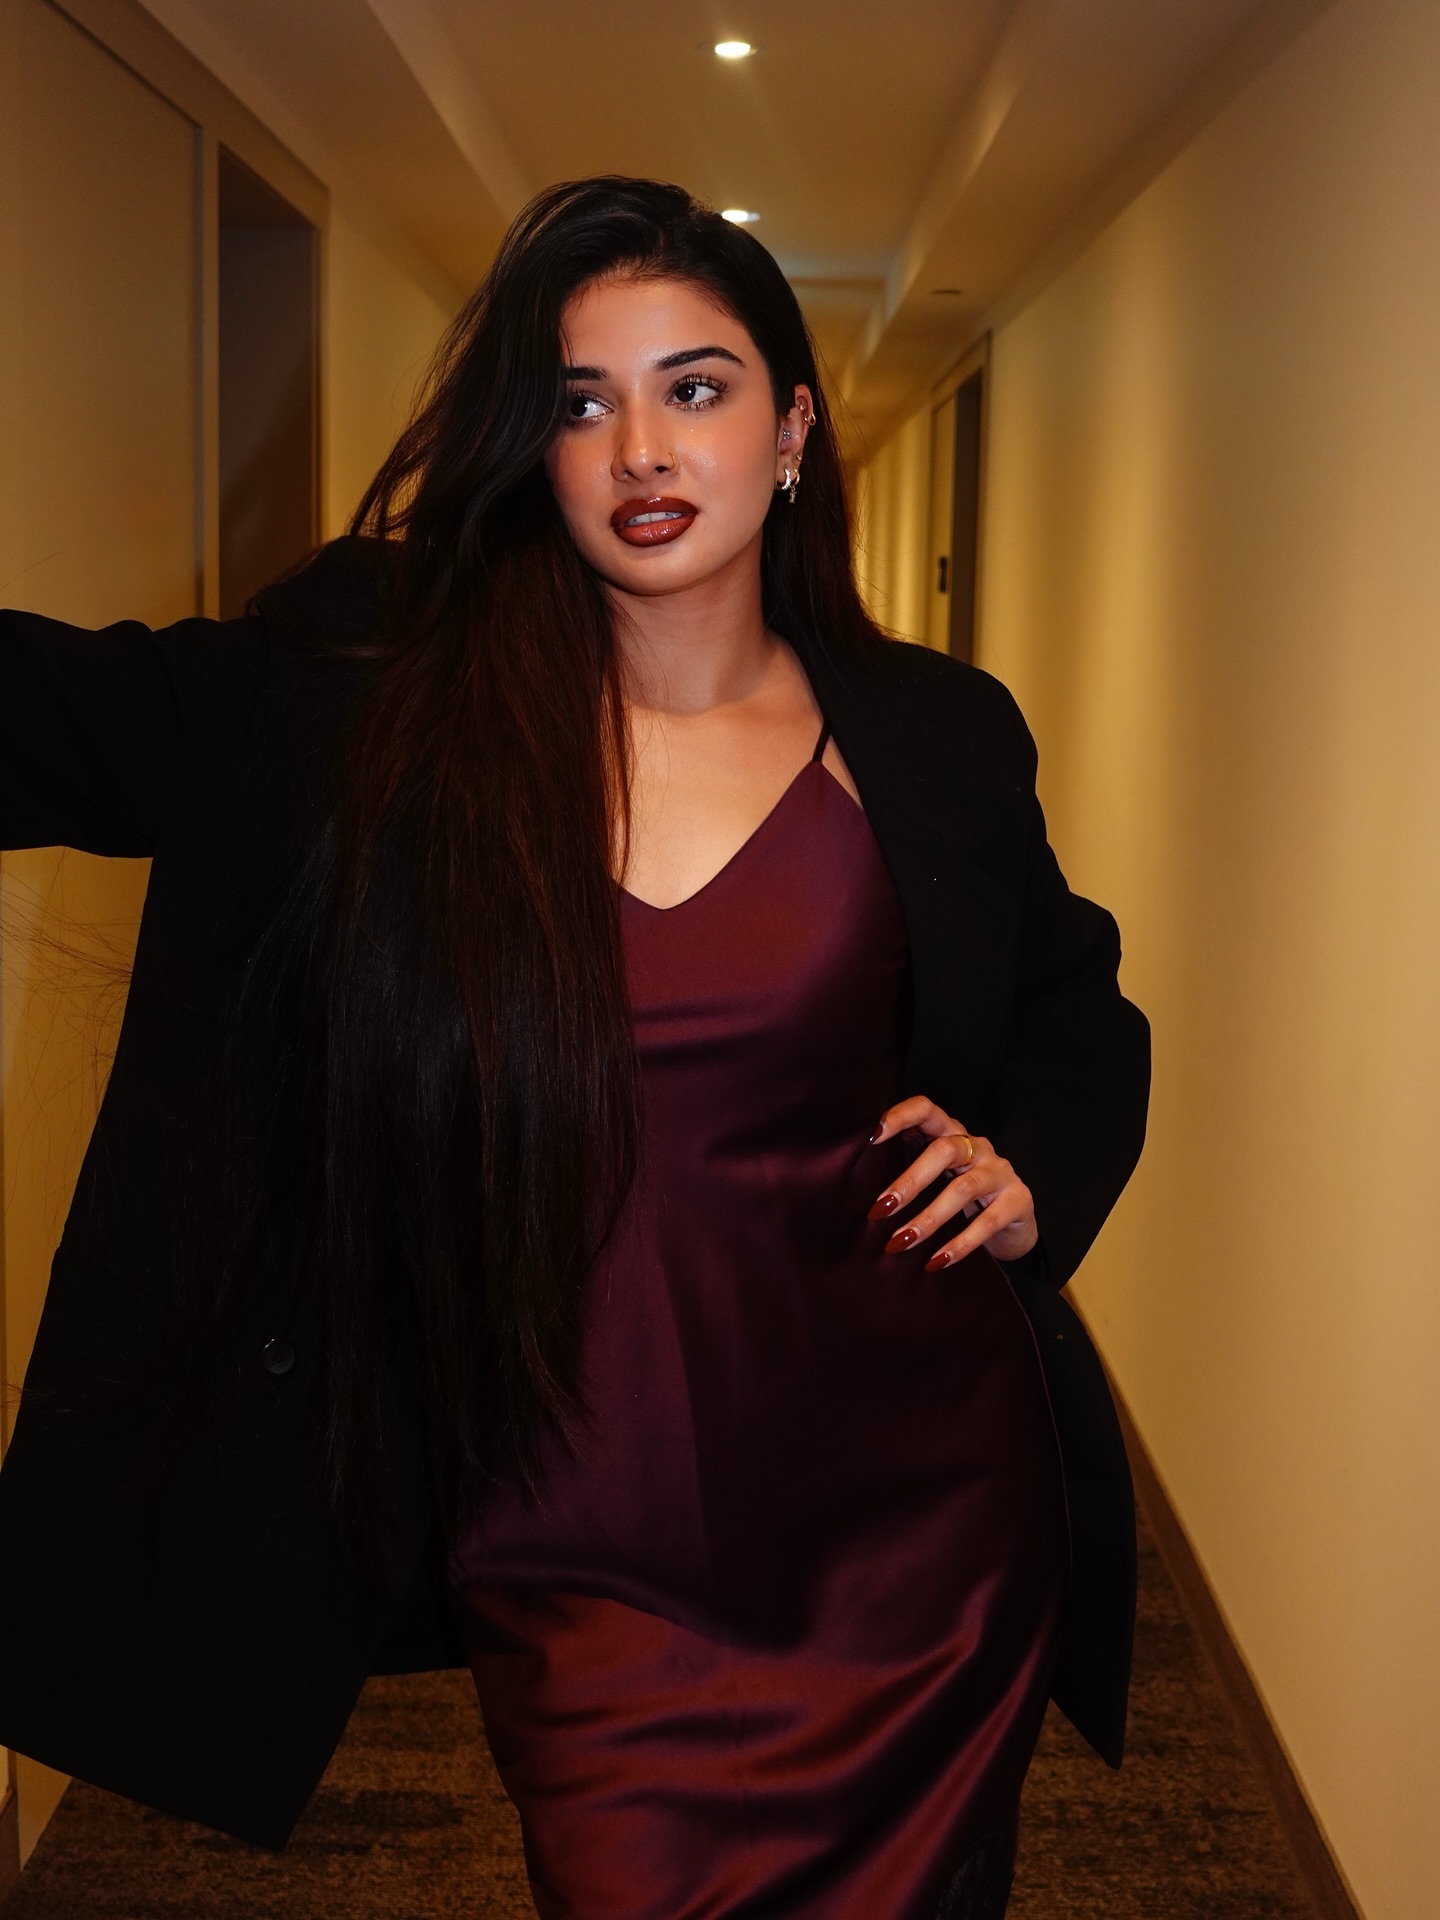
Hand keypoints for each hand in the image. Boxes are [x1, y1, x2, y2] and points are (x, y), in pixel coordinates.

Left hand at [866, 1096, 1038, 1270]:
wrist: (1014, 1226)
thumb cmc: (961, 1201)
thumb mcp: (936, 1179)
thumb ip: (907, 1173)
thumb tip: (857, 1194)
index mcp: (951, 1133)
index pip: (927, 1109)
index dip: (901, 1115)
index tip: (872, 1136)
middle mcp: (977, 1146)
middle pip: (943, 1150)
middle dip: (909, 1181)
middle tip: (879, 1210)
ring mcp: (1000, 1171)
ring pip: (963, 1188)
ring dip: (928, 1218)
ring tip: (899, 1243)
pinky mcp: (1019, 1200)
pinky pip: (987, 1222)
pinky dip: (959, 1245)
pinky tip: (936, 1262)